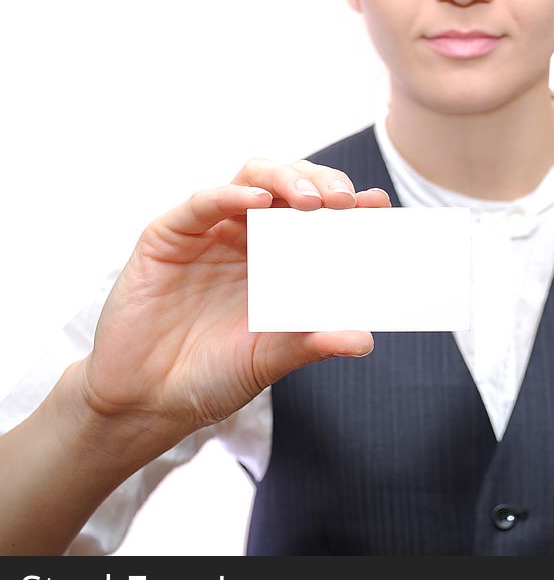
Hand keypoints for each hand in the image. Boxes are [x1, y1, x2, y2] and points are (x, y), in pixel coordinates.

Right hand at [77, 158, 390, 441]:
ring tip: (314, 199)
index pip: (321, 219)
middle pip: (291, 186)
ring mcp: (211, 233)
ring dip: (286, 180)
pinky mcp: (170, 236)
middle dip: (323, 183)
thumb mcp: (270, 360)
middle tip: (347, 201)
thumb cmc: (213, 375)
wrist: (147, 400)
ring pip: (252, 179)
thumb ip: (312, 344)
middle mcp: (249, 238)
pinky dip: (231, 196)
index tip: (379, 206)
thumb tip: (364, 340)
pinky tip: (258, 202)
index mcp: (281, 260)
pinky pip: (203, 203)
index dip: (350, 208)